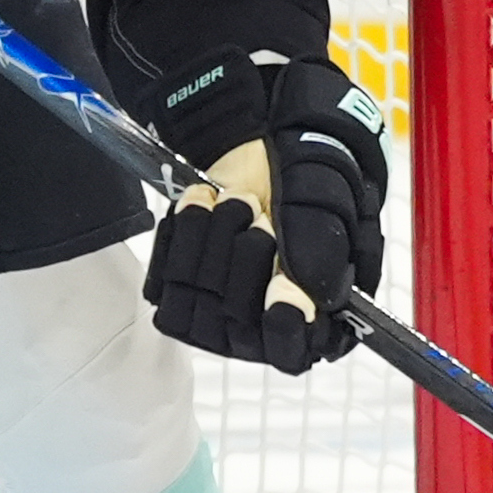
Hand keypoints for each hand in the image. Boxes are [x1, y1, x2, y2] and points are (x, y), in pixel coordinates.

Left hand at [147, 57, 388, 372]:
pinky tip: (205, 207)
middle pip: (236, 326)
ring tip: (236, 202)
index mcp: (316, 316)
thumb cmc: (308, 176)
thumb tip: (300, 301)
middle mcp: (262, 326)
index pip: (292, 351)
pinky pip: (164, 282)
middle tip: (262, 214)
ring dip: (214, 238)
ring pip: (196, 306)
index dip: (283, 327)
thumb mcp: (328, 207)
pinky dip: (183, 232)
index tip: (280, 290)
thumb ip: (320, 257)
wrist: (260, 140)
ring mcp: (216, 313)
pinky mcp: (176, 291)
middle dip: (247, 256)